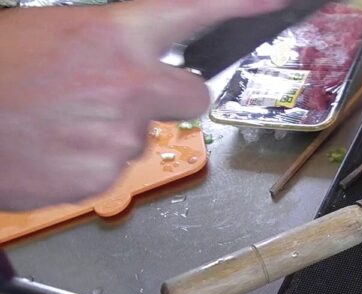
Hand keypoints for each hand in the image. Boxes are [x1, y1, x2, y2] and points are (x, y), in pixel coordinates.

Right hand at [0, 0, 286, 210]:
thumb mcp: (55, 30)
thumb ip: (115, 43)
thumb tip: (149, 57)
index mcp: (113, 34)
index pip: (195, 10)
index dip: (242, 5)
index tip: (277, 0)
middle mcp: (128, 85)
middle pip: (193, 96)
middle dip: (168, 96)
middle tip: (119, 93)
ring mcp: (118, 137)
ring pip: (147, 133)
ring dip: (117, 128)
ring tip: (62, 118)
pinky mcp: (103, 177)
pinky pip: (118, 168)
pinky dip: (93, 159)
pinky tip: (57, 146)